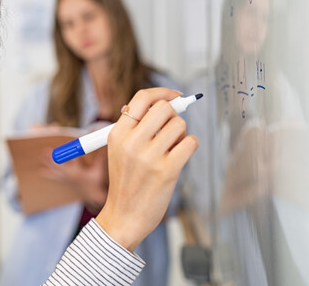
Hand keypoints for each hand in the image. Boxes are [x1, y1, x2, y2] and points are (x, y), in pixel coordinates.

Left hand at [38, 147, 107, 212]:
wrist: (92, 196)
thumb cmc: (96, 183)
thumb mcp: (99, 171)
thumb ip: (100, 159)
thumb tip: (105, 148)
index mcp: (78, 172)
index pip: (74, 159)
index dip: (71, 152)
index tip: (68, 145)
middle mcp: (70, 175)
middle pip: (59, 164)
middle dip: (53, 157)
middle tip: (46, 150)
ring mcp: (65, 179)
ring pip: (54, 169)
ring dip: (48, 162)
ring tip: (41, 155)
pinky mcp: (64, 181)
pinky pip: (54, 177)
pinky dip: (47, 174)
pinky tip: (40, 171)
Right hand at [95, 88, 198, 251]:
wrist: (125, 216)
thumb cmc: (126, 182)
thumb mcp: (118, 150)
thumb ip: (134, 126)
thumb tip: (160, 102)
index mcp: (117, 134)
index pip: (141, 98)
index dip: (162, 93)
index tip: (174, 95)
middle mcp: (131, 142)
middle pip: (163, 108)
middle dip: (173, 115)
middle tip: (171, 128)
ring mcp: (149, 156)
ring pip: (179, 125)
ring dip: (181, 134)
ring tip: (171, 149)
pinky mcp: (167, 170)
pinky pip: (190, 143)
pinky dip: (189, 146)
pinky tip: (179, 157)